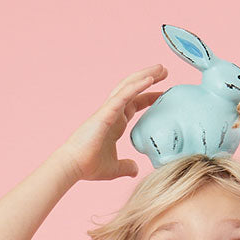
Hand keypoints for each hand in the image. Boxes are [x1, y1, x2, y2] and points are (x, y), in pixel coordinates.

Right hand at [57, 64, 167, 181]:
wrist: (74, 166)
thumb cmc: (89, 165)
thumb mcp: (115, 168)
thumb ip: (126, 167)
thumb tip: (135, 170)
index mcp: (115, 122)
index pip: (135, 104)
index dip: (149, 97)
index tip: (163, 94)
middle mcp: (112, 112)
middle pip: (133, 89)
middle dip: (149, 78)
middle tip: (164, 71)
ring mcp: (109, 110)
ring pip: (129, 86)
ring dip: (145, 75)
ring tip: (161, 68)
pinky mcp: (106, 112)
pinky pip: (124, 95)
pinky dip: (137, 86)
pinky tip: (150, 80)